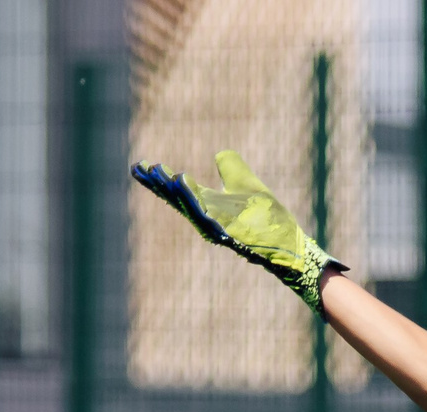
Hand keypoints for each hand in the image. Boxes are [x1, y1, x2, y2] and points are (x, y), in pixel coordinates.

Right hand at [130, 151, 346, 311]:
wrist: (287, 242)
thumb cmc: (267, 217)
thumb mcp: (245, 183)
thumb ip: (231, 167)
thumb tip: (219, 154)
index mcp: (207, 205)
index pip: (178, 190)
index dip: (159, 179)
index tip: (139, 166)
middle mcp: (207, 217)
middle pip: (177, 199)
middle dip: (158, 184)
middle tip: (139, 168)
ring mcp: (217, 227)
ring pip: (189, 206)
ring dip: (174, 190)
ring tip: (157, 172)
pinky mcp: (229, 232)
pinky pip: (208, 214)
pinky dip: (194, 199)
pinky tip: (183, 182)